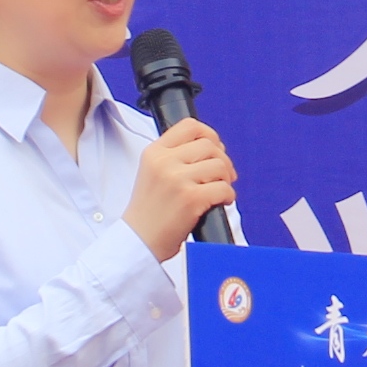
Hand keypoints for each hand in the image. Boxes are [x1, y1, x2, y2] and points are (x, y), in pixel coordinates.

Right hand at [124, 117, 236, 261]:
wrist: (138, 241)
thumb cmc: (149, 212)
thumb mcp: (152, 173)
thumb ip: (174, 157)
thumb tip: (212, 149)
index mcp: (154, 152)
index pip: (189, 126)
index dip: (210, 135)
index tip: (216, 149)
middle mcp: (164, 162)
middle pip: (209, 145)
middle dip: (223, 160)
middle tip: (223, 176)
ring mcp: (177, 180)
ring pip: (219, 166)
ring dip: (226, 179)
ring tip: (219, 191)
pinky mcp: (190, 199)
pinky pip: (223, 188)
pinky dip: (228, 196)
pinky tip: (220, 203)